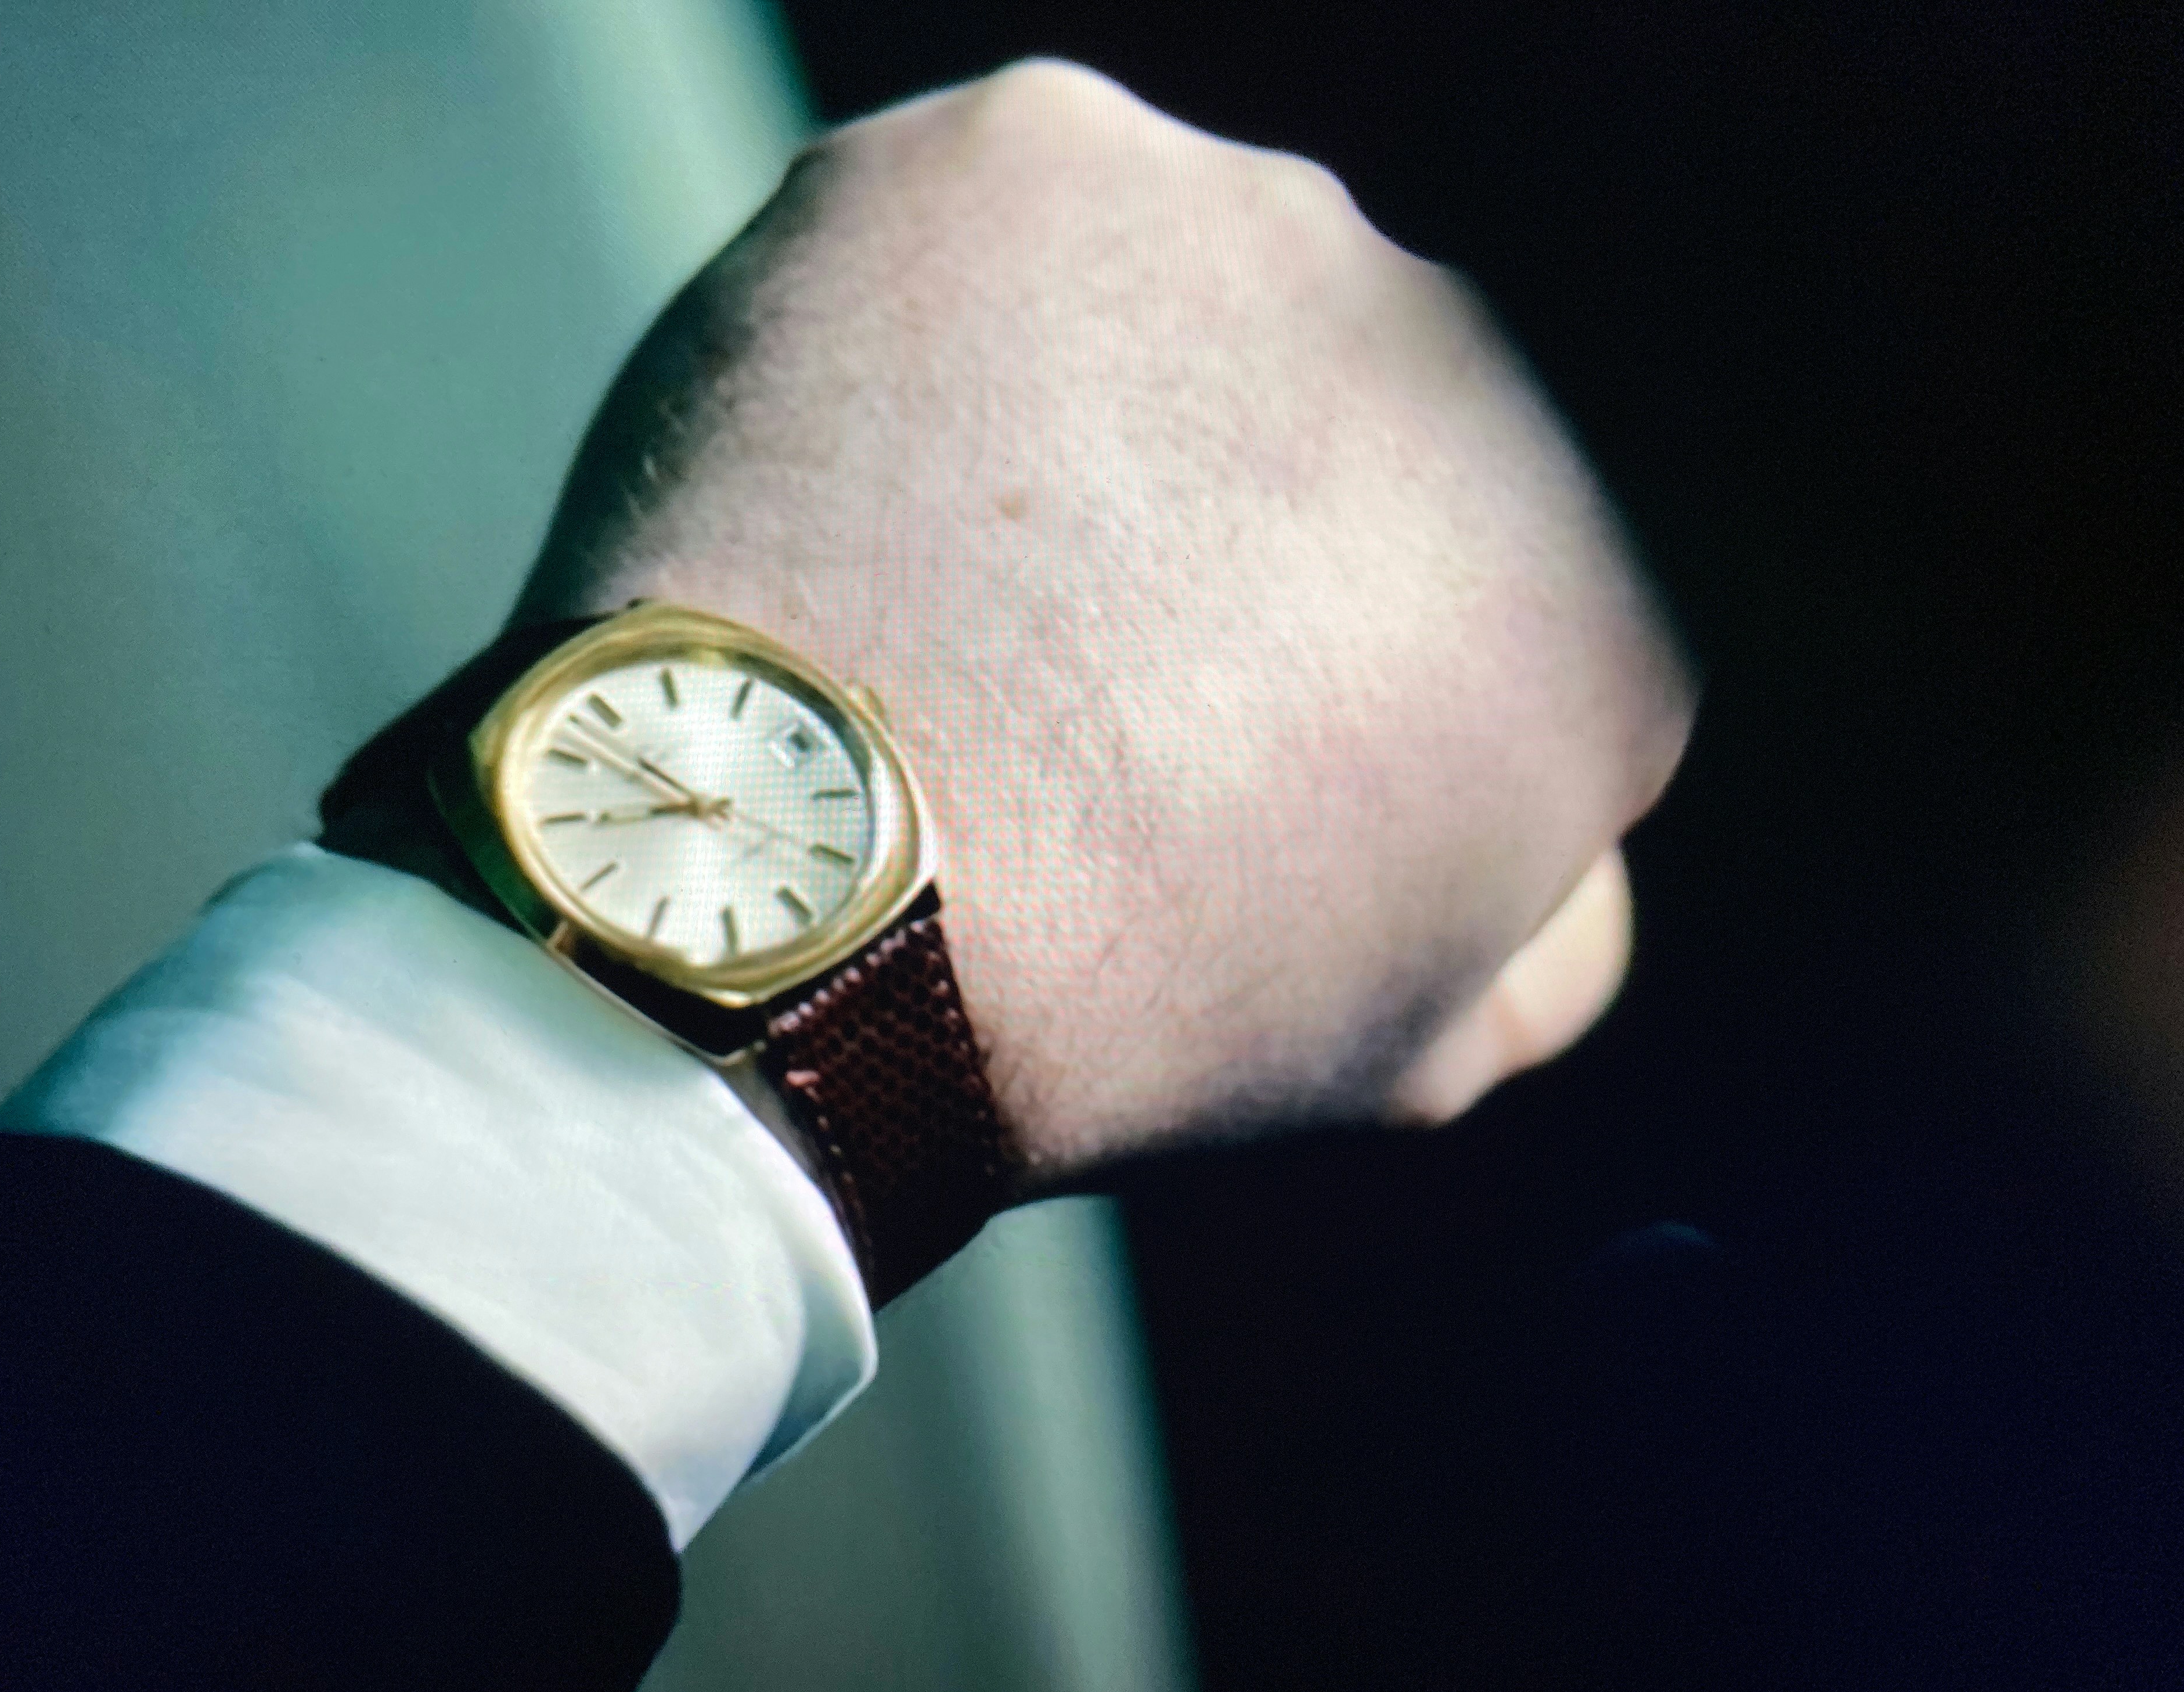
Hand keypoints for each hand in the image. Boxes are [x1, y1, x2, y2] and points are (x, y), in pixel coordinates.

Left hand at [511, 62, 1694, 1185]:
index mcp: (1590, 593)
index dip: (1342, 670)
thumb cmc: (1113, 999)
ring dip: (1110, 408)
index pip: (1498, 593)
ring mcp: (1245, 227)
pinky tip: (888, 472)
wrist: (819, 890)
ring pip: (1187, 306)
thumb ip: (1556, 917)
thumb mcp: (1423, 1044)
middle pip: (1348, 425)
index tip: (1211, 736)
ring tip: (970, 572)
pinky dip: (950, 327)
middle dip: (1243, 519)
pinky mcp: (1033, 152)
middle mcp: (1469, 360)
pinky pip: (1004, 232)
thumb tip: (1571, 824)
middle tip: (1077, 652)